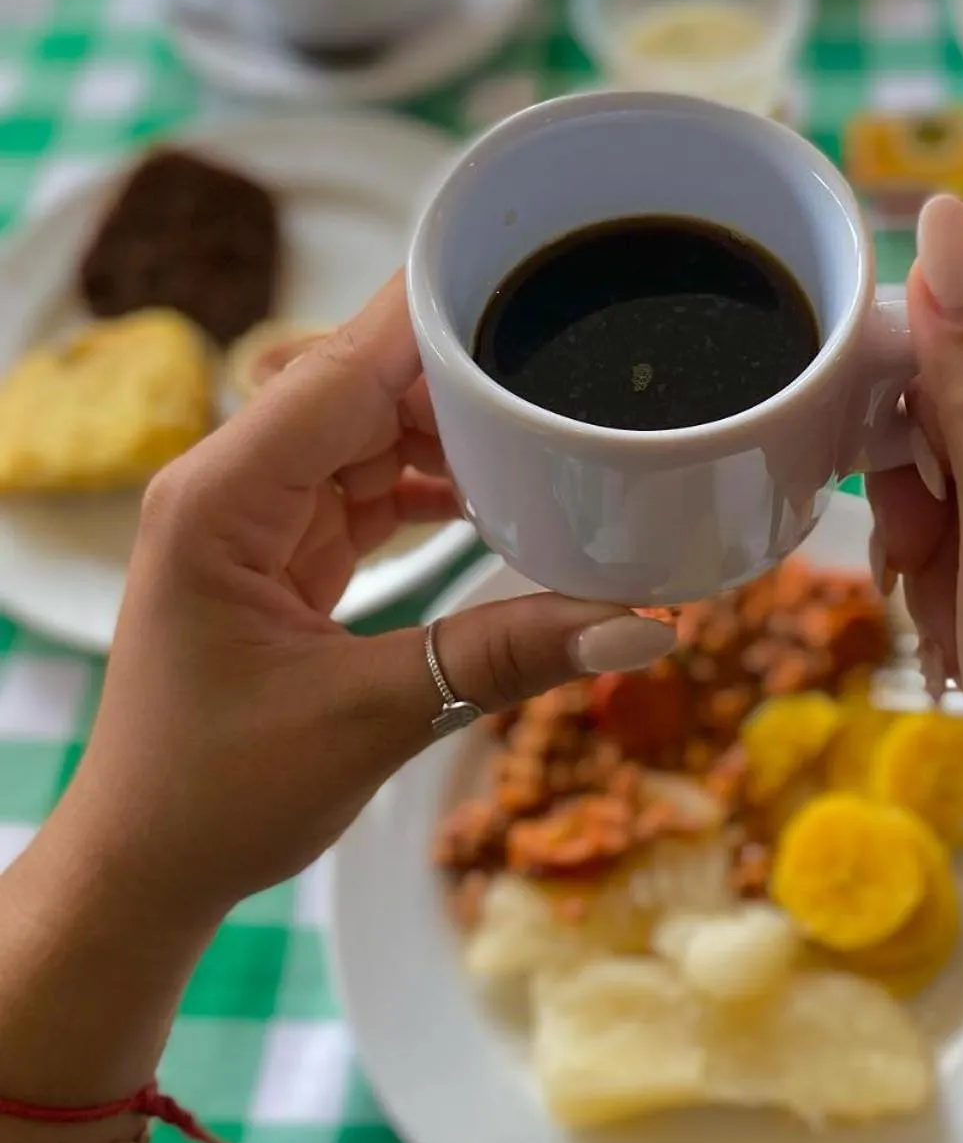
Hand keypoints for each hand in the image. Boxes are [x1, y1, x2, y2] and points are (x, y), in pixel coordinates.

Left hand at [31, 276, 672, 941]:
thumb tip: (640, 628)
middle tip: (577, 372)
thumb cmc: (216, 798)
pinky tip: (502, 501)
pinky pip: (366, 483)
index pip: (340, 368)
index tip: (533, 275)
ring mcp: (254, 514)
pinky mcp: (279, 549)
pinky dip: (433, 487)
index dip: (436, 320)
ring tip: (556, 437)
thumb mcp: (369, 721)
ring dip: (454, 437)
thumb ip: (502, 657)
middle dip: (465, 379)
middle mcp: (230, 486)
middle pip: (360, 385)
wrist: (142, 867)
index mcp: (223, 500)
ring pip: (369, 429)